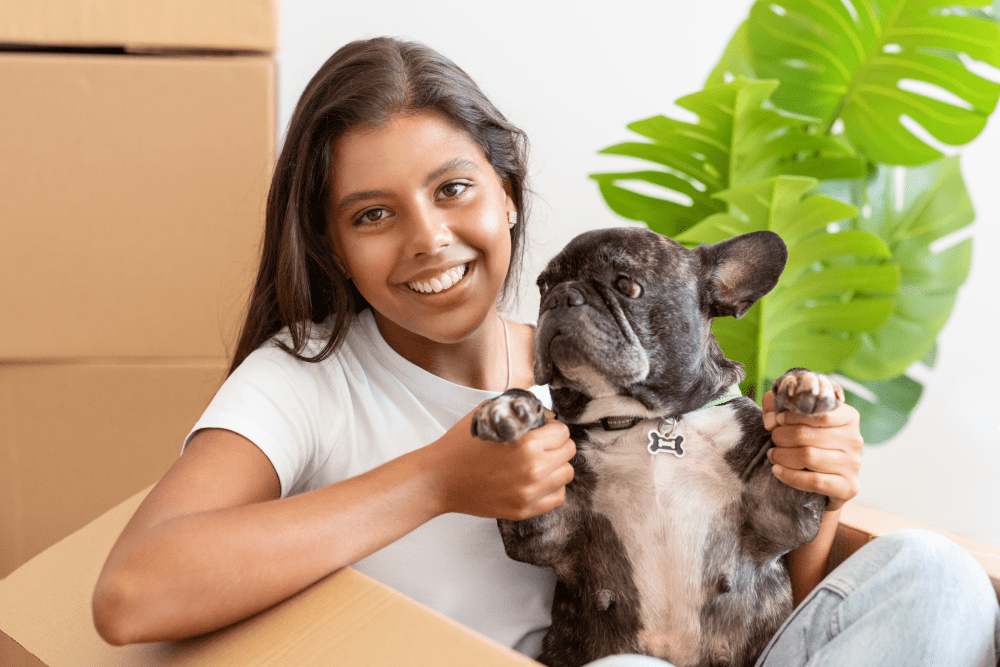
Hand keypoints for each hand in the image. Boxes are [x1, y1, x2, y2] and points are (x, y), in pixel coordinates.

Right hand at [430, 406, 575, 520]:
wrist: (440, 479)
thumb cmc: (461, 445)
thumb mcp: (490, 415)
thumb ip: (522, 411)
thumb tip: (549, 416)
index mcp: (527, 444)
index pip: (563, 432)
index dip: (551, 428)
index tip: (541, 431)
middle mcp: (533, 470)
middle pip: (568, 452)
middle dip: (556, 445)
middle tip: (541, 445)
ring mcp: (530, 493)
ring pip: (567, 475)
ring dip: (556, 466)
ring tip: (538, 463)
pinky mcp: (524, 510)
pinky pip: (557, 498)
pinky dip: (551, 488)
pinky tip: (536, 481)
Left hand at [762, 390, 862, 511]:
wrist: (823, 475)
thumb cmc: (807, 439)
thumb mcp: (793, 415)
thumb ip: (776, 405)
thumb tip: (771, 421)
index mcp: (848, 417)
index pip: (818, 413)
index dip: (792, 416)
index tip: (778, 420)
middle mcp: (854, 440)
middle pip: (806, 435)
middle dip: (781, 437)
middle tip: (773, 439)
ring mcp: (853, 464)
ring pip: (807, 457)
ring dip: (781, 456)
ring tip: (773, 454)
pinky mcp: (849, 486)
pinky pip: (814, 481)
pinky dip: (790, 476)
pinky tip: (777, 470)